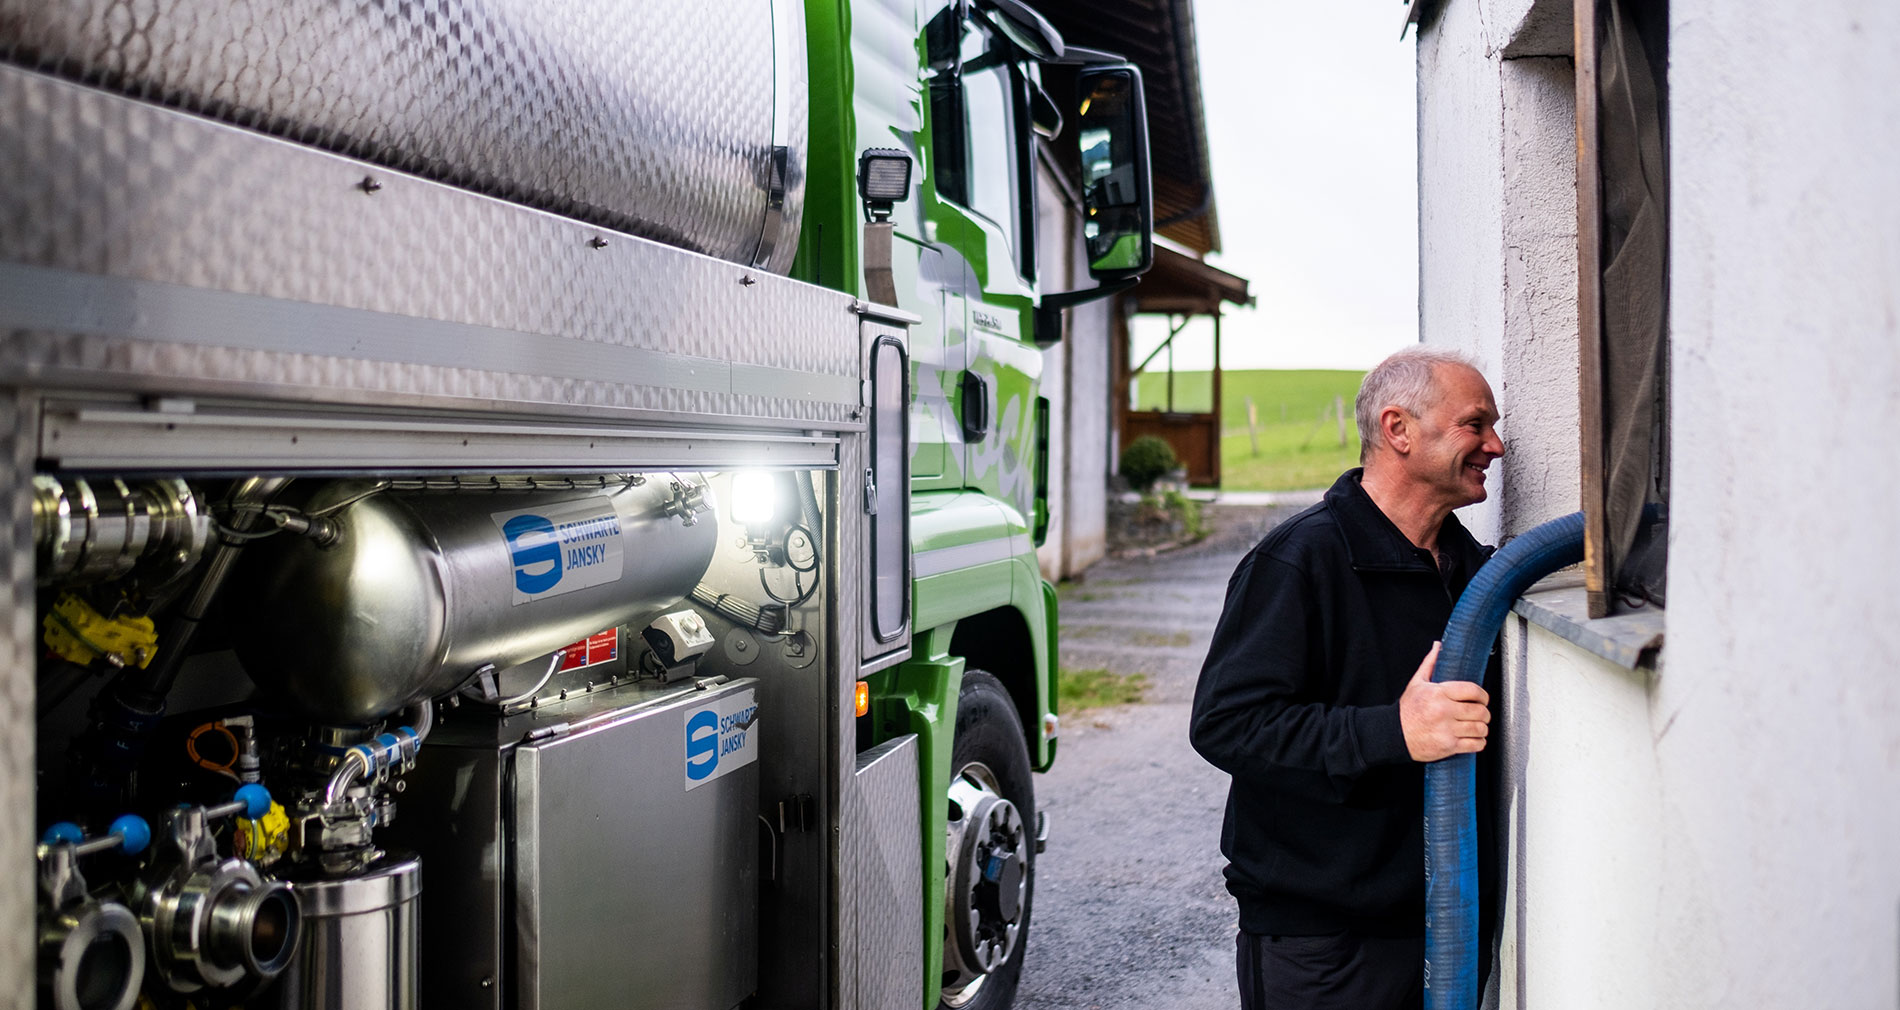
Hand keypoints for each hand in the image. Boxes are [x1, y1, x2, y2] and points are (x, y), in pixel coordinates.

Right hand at [1398, 642, 1490, 761]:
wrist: (1393, 735)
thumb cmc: (1407, 710)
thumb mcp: (1417, 683)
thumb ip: (1431, 663)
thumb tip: (1439, 646)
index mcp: (1439, 694)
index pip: (1473, 691)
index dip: (1483, 695)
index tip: (1482, 699)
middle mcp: (1444, 711)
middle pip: (1480, 711)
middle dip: (1484, 713)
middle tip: (1480, 714)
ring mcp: (1447, 730)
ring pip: (1480, 728)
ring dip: (1482, 728)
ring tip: (1477, 726)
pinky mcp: (1448, 746)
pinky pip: (1475, 744)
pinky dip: (1479, 742)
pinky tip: (1473, 738)